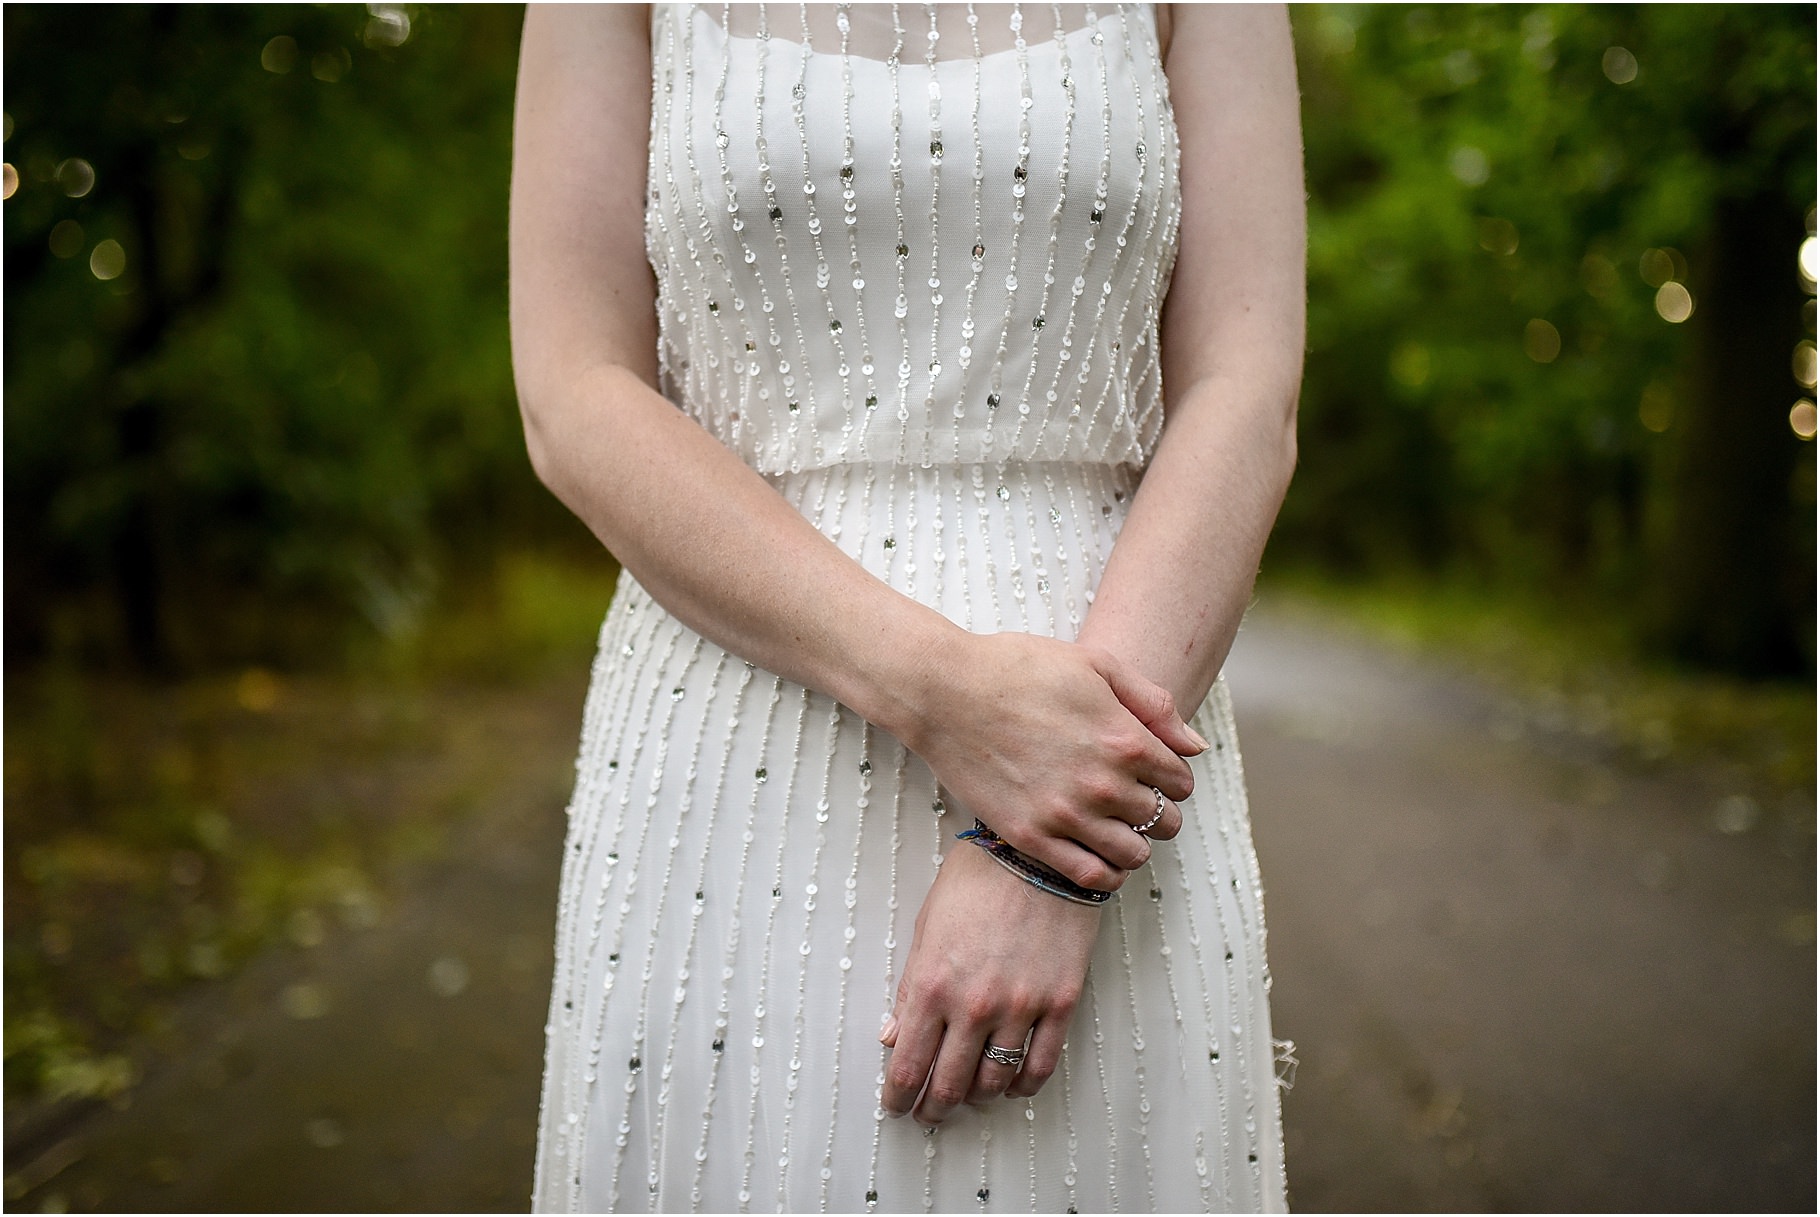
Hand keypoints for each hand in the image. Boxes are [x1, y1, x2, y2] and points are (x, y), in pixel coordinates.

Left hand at [879, 841, 1100, 1124]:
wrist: (1038, 854)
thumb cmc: (977, 881)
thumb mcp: (926, 928)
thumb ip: (909, 987)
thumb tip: (892, 1034)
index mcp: (932, 985)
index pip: (908, 1066)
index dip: (898, 1096)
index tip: (896, 1105)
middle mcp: (973, 1005)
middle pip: (949, 1085)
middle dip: (932, 1107)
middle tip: (927, 1113)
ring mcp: (1019, 1007)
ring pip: (994, 1081)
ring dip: (976, 1098)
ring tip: (968, 1097)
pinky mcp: (1059, 1004)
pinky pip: (1040, 1065)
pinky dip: (1022, 1085)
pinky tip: (1010, 1085)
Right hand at [896, 632, 1200, 890]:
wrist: (946, 691)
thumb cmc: (1018, 668)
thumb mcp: (1096, 665)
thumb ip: (1153, 704)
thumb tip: (1194, 747)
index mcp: (1124, 739)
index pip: (1179, 780)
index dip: (1172, 776)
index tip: (1153, 772)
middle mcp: (1101, 783)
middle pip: (1162, 820)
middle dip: (1157, 810)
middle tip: (1136, 800)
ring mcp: (1065, 814)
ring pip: (1133, 854)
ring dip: (1134, 842)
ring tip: (1116, 826)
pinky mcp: (1031, 836)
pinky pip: (1090, 876)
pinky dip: (1105, 871)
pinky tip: (1096, 852)